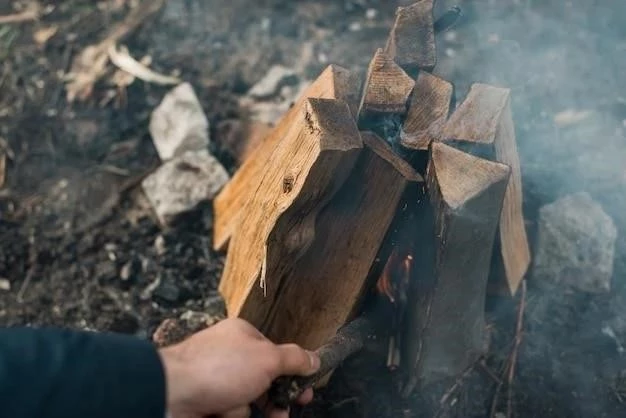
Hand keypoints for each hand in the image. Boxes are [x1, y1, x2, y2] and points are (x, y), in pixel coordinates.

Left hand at [159, 318, 319, 417]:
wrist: (170, 395)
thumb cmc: (218, 369)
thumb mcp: (267, 359)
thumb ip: (294, 358)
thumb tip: (315, 359)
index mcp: (243, 336)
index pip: (277, 354)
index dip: (293, 374)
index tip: (305, 393)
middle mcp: (229, 356)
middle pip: (263, 382)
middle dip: (273, 401)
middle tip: (281, 413)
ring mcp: (216, 381)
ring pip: (246, 402)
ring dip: (244, 410)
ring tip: (231, 410)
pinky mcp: (206, 402)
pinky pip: (228, 412)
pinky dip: (227, 416)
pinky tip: (219, 413)